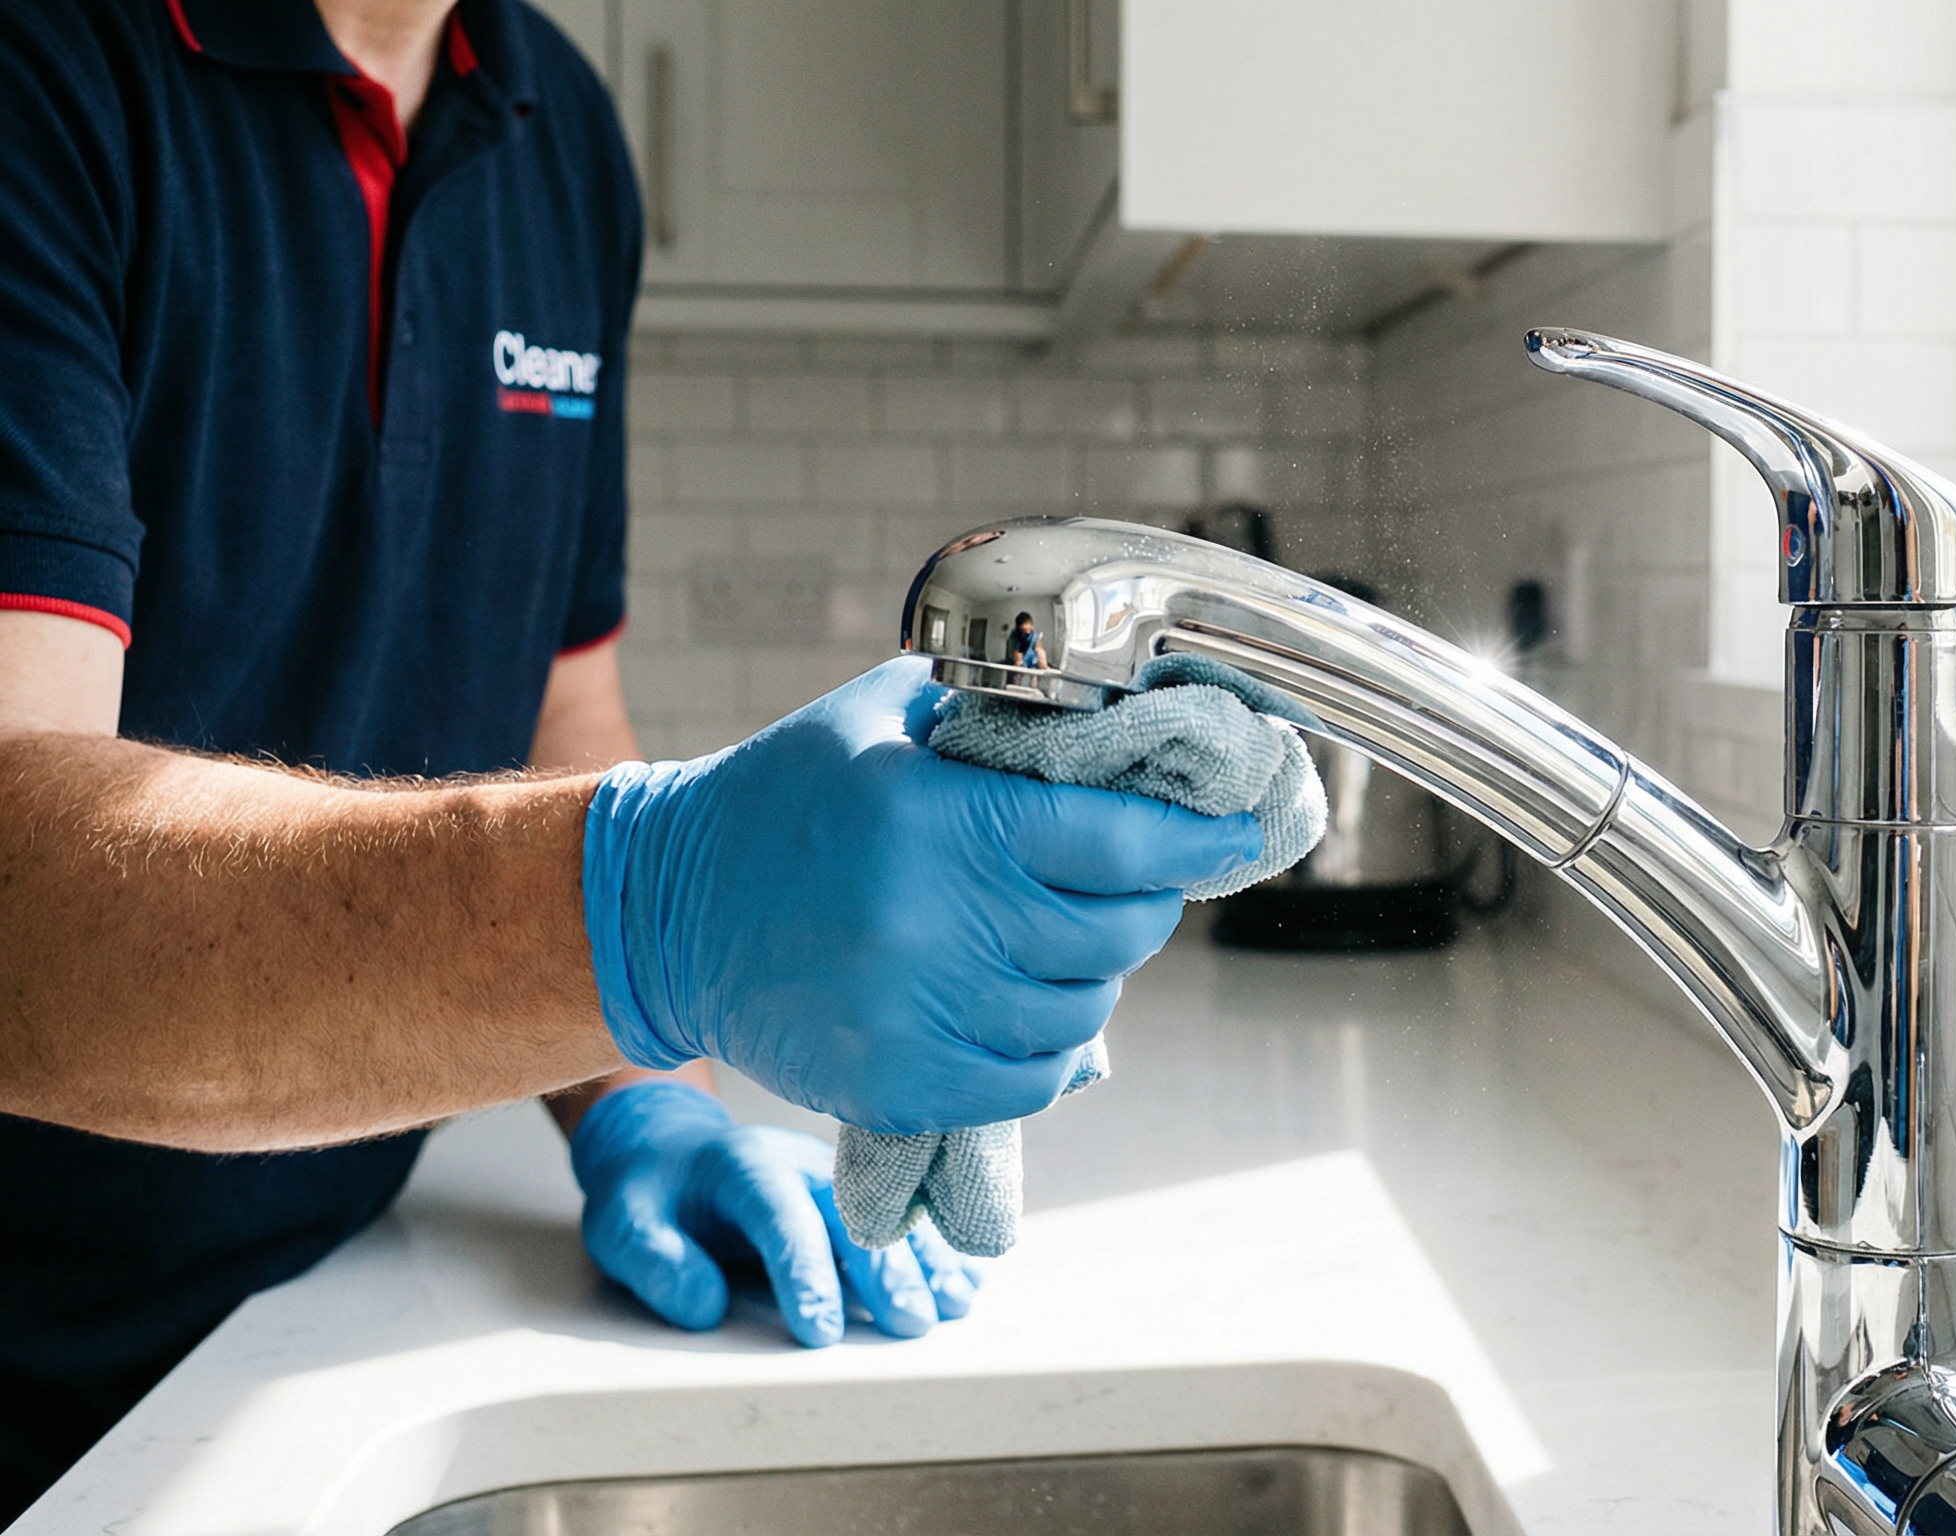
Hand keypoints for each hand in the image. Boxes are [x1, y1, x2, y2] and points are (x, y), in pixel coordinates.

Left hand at [568, 1078, 973, 1345]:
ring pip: (890, 1214)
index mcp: (743, 1166)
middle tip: (908, 1321)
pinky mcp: (855, 1190)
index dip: (804, 1274)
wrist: (672, 1148)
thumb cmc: (652, 1194)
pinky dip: (937, 1246)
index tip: (819, 1332)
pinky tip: (965, 1277)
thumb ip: (656, 1262)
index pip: (781, 1219)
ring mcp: (836, 1174)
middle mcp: (801, 1163)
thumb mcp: (623, 1225)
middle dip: (884, 1270)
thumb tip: (705, 1306)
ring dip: (923, 1260)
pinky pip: (904, 1215)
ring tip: (950, 1304)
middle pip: (852, 1215)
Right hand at [580, 657, 1258, 1132]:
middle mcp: (933, 920)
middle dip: (1144, 907)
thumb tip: (1130, 719)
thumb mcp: (890, 715)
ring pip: (1083, 1014)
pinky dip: (1046, 1049)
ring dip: (1091, 978)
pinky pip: (1030, 1082)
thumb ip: (1001, 712)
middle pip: (1116, 935)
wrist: (665, 908)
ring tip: (1056, 940)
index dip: (1198, 842)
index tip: (1238, 833)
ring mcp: (914, 1013)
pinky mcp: (897, 1084)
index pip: (1121, 843)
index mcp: (939, 818)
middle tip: (1132, 884)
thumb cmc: (789, 797)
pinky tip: (1022, 1005)